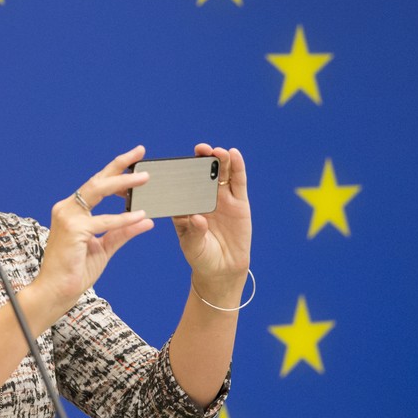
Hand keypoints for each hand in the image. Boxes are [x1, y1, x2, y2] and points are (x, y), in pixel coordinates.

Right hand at [36, 145, 154, 310]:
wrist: (56, 292)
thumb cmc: (75, 271)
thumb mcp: (104, 248)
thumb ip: (123, 232)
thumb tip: (146, 221)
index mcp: (72, 211)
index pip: (96, 185)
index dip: (115, 170)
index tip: (134, 159)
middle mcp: (67, 209)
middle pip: (97, 180)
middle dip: (119, 165)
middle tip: (139, 153)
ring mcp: (68, 217)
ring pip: (98, 192)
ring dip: (123, 183)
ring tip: (145, 178)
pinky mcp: (73, 230)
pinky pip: (103, 221)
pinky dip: (123, 218)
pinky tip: (140, 216)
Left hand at [173, 144, 251, 290]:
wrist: (222, 269)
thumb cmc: (201, 256)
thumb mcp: (192, 246)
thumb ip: (194, 232)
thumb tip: (197, 218)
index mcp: (187, 204)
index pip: (182, 183)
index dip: (181, 170)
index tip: (178, 161)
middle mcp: (203, 197)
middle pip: (202, 173)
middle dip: (202, 159)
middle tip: (200, 149)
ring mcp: (222, 198)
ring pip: (221, 173)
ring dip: (220, 159)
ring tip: (218, 151)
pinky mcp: (239, 202)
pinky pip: (239, 181)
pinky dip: (237, 167)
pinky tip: (235, 154)